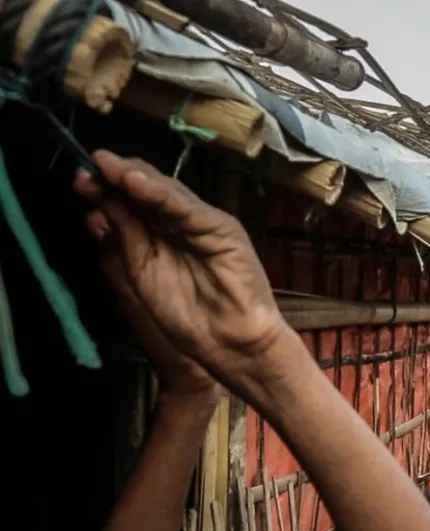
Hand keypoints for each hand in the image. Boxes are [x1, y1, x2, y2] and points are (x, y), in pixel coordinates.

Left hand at [72, 151, 286, 384]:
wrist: (226, 342)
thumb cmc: (184, 317)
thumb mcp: (138, 271)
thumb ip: (122, 235)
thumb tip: (96, 202)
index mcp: (158, 234)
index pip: (131, 202)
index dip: (106, 188)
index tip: (80, 179)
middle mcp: (179, 223)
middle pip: (146, 190)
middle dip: (116, 176)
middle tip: (89, 166)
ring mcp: (201, 223)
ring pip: (165, 192)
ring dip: (134, 177)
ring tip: (107, 166)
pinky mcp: (222, 228)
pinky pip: (187, 207)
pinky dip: (161, 193)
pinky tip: (135, 182)